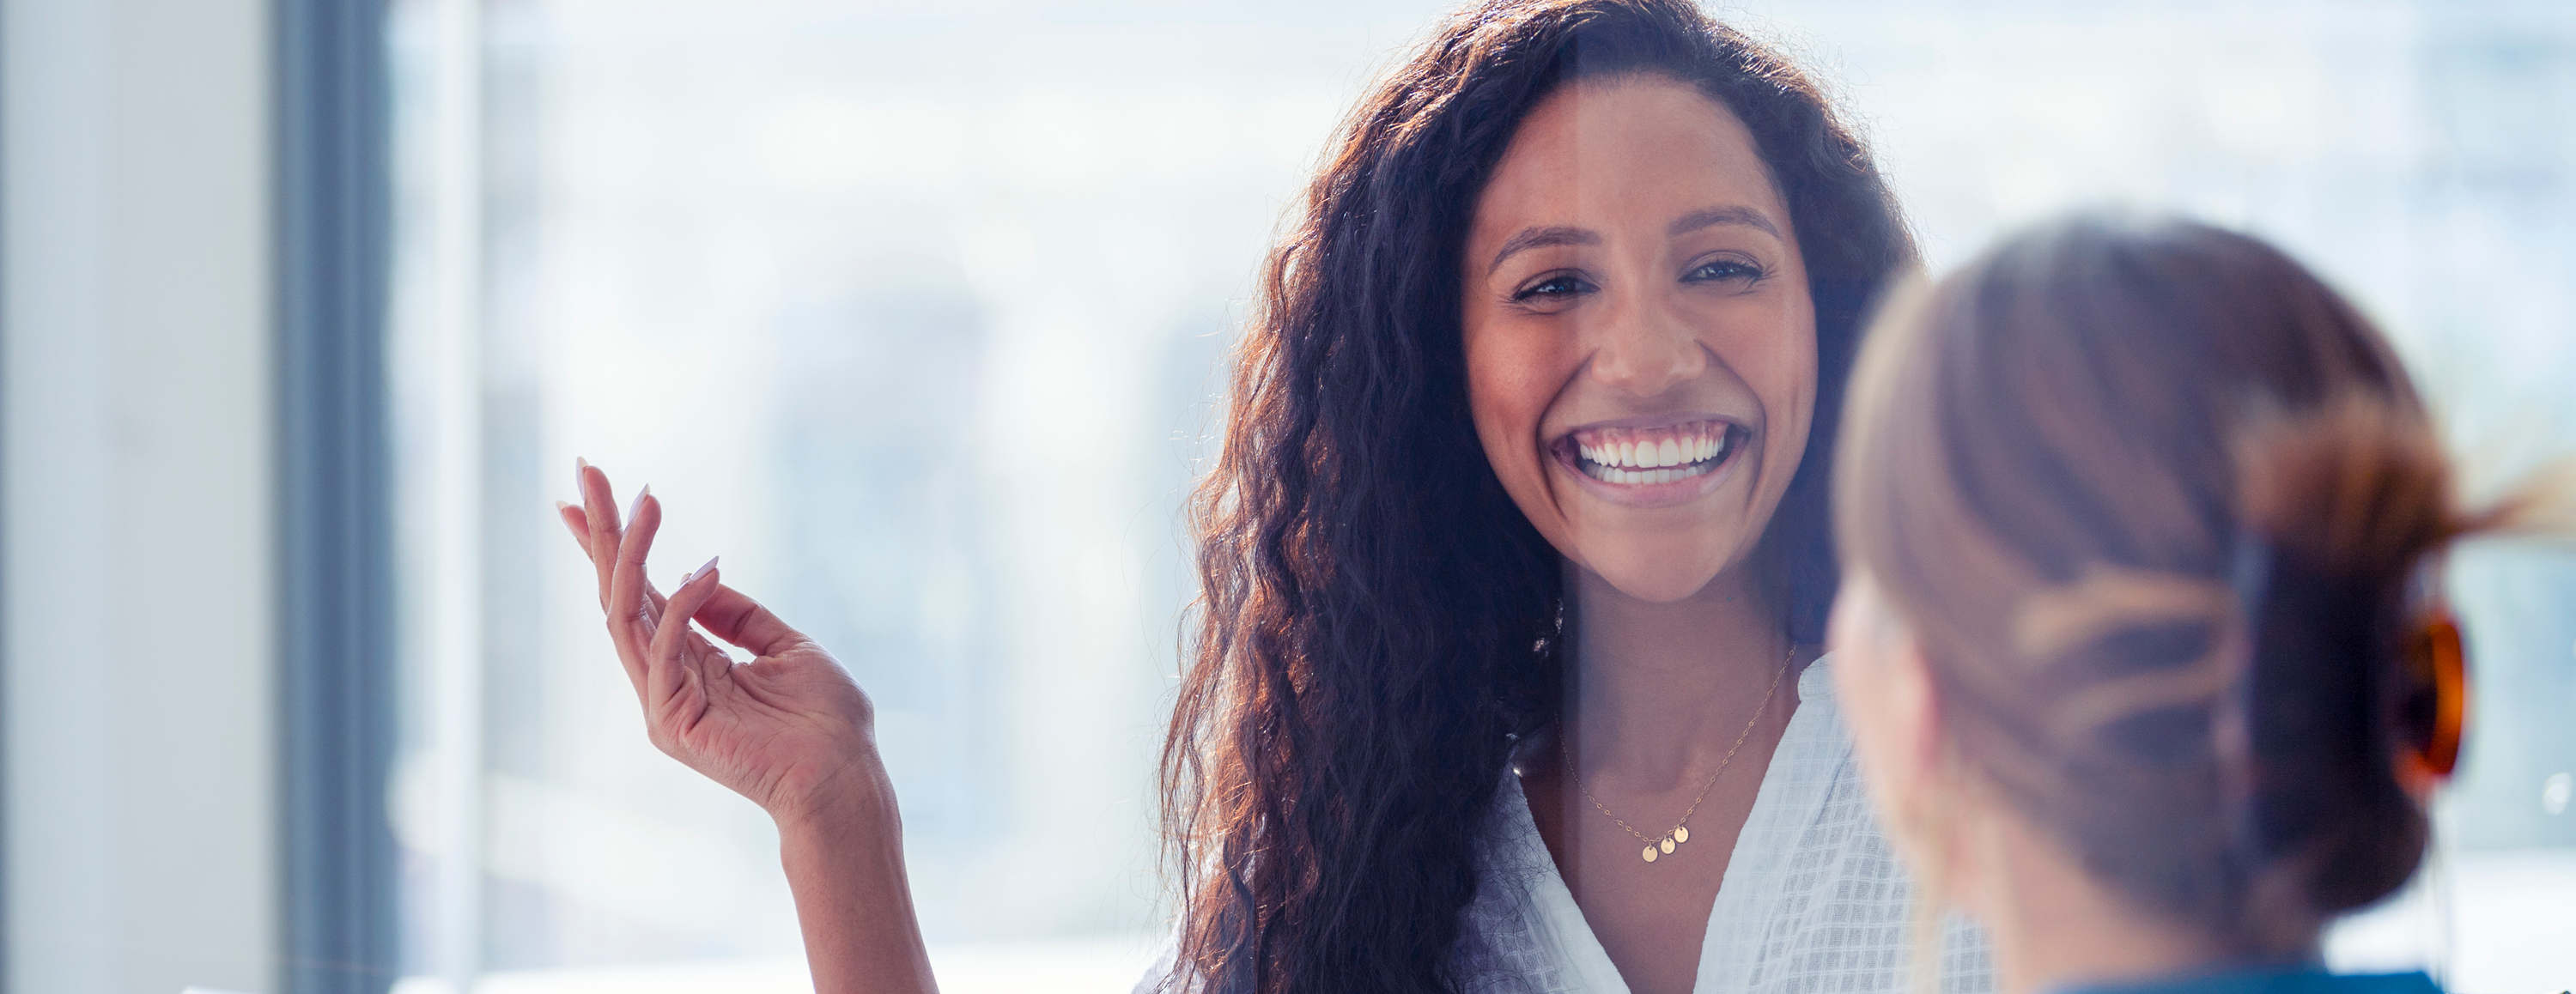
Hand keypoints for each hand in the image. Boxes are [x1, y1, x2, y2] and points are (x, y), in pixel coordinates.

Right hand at [559, 460, 884, 825]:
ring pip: (625, 615)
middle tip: (586, 471)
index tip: (591, 489)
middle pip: (618, 593)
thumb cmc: (826, 721)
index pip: (639, 591)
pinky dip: (681, 606)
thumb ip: (738, 615)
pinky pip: (664, 650)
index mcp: (689, 659)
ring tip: (641, 502)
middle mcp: (665, 676)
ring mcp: (663, 701)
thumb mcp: (785, 647)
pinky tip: (704, 568)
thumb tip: (700, 570)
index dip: (614, 541)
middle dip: (600, 531)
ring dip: (629, 554)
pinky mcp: (672, 722)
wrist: (845, 779)